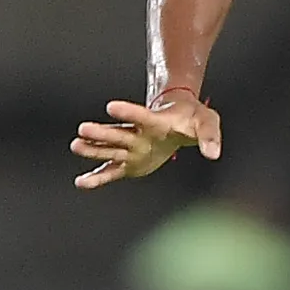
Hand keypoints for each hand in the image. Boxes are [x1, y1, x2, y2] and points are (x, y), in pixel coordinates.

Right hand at [71, 94, 221, 190]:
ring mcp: (131, 148)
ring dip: (93, 149)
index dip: (127, 112)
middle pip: (118, 133)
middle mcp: (138, 134)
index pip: (140, 115)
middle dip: (101, 132)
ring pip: (110, 149)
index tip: (111, 107)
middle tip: (82, 129)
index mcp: (155, 121)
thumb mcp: (207, 122)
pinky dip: (97, 177)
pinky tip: (81, 183)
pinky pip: (111, 171)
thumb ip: (210, 136)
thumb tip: (213, 154)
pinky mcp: (129, 163)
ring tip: (75, 146)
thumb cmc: (193, 119)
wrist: (179, 122)